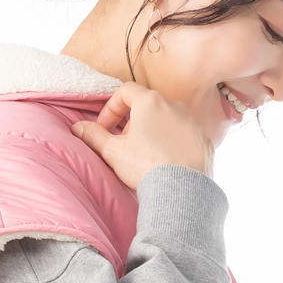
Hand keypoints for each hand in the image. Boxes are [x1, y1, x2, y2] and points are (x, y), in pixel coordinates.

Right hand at [71, 80, 213, 190]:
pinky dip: (174, 145)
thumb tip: (78, 128)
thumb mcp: (113, 151)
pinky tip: (168, 163)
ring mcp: (193, 123)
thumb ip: (94, 136)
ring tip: (148, 156)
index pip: (126, 92)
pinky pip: (185, 137)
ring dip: (155, 133)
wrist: (182, 191)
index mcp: (151, 102)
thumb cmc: (146, 167)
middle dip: (133, 123)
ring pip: (168, 121)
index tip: (105, 128)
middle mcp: (175, 106)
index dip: (111, 108)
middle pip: (147, 107)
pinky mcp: (205, 140)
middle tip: (125, 146)